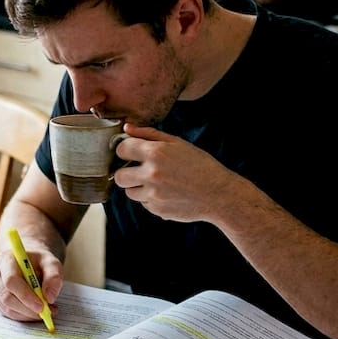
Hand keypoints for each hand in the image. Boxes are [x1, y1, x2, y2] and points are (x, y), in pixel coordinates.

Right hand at [0, 245, 64, 321]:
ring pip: (7, 308)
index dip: (25, 295)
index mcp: (6, 259)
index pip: (11, 280)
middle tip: (47, 312)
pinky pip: (6, 313)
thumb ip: (54, 276)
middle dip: (28, 309)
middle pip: (6, 297)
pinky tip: (34, 311)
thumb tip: (49, 297)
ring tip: (45, 311)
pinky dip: (22, 316)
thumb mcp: (51, 263)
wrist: (27, 263)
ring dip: (27, 314)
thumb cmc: (38, 262)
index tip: (41, 305)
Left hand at [112, 123, 240, 221]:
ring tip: (158, 183)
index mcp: (155, 153)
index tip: (131, 152)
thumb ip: (149, 134)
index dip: (125, 150)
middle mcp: (151, 175)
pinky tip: (167, 193)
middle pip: (119, 176)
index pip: (122, 149)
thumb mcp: (177, 143)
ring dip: (138, 187)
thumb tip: (127, 128)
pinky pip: (143, 203)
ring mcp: (153, 195)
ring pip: (130, 192)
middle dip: (126, 172)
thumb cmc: (200, 165)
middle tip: (139, 170)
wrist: (218, 194)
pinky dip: (150, 199)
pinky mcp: (157, 210)